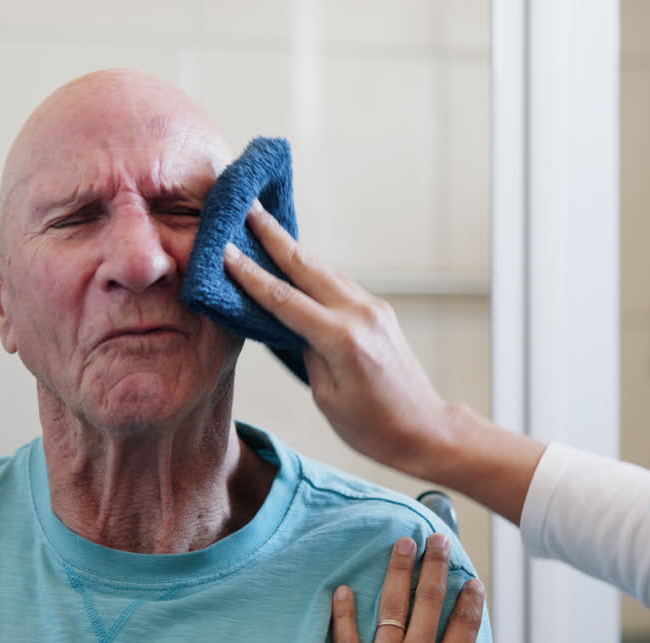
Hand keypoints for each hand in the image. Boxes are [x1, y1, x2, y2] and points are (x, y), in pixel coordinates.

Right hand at [223, 210, 456, 478]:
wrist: (423, 428)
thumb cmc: (372, 426)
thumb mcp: (326, 395)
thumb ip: (307, 351)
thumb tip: (290, 323)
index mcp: (342, 340)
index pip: (285, 300)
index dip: (251, 274)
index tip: (226, 250)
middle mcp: (360, 315)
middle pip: (307, 267)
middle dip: (274, 236)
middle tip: (248, 207)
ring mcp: (374, 309)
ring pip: (325, 271)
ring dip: (293, 248)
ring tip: (265, 225)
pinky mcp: (379, 312)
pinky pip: (339, 284)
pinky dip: (314, 270)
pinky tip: (296, 262)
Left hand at [331, 533, 492, 642]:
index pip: (465, 625)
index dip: (471, 599)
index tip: (473, 579)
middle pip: (430, 603)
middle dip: (435, 567)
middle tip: (437, 539)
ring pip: (392, 609)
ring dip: (398, 574)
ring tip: (402, 545)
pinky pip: (346, 642)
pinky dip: (343, 615)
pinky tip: (342, 590)